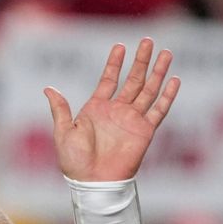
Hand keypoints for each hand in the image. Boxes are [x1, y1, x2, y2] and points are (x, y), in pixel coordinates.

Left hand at [44, 38, 180, 181]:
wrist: (92, 182)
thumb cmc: (74, 161)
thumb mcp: (63, 131)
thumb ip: (60, 109)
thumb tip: (48, 88)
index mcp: (97, 108)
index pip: (108, 79)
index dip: (114, 63)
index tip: (120, 46)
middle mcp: (117, 111)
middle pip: (133, 80)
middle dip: (140, 60)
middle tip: (148, 41)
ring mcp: (132, 120)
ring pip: (149, 90)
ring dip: (157, 72)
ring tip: (166, 53)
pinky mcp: (145, 131)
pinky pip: (159, 110)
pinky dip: (167, 95)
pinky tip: (173, 80)